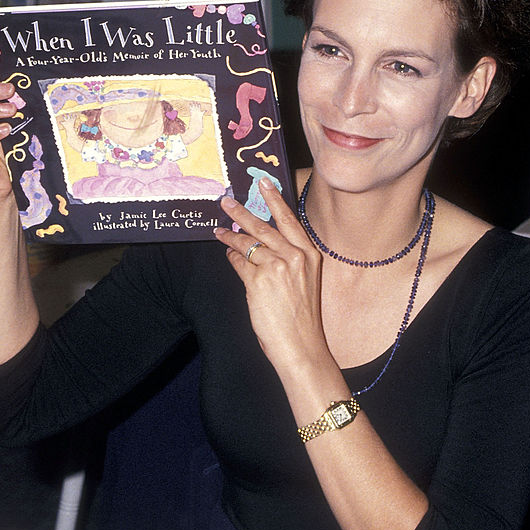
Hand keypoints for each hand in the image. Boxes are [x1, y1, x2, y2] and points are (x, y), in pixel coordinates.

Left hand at [214, 179, 329, 371]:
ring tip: (219, 230)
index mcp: (310, 254)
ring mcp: (276, 267)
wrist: (302, 346)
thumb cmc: (303, 317)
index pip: (289, 219)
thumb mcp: (305, 281)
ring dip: (230, 236)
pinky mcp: (257, 281)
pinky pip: (239, 263)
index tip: (263, 183)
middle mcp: (294, 256)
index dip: (274, 199)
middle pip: (263, 226)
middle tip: (226, 201)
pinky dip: (232, 258)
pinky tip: (228, 255)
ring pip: (247, 243)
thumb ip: (289, 260)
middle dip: (242, 211)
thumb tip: (261, 242)